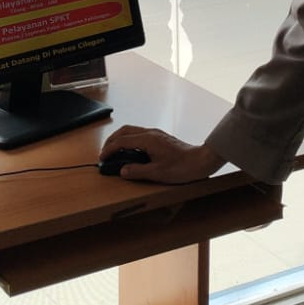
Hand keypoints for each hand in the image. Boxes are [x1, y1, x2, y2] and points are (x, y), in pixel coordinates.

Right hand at [99, 125, 222, 184]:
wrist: (201, 160)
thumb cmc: (182, 167)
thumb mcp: (158, 173)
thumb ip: (138, 171)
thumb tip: (122, 170)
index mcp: (148, 140)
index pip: (122, 141)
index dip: (109, 150)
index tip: (102, 158)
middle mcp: (151, 133)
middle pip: (124, 131)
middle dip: (112, 140)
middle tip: (105, 153)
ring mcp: (156, 134)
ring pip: (132, 131)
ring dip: (120, 139)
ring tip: (114, 152)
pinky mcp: (160, 137)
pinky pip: (139, 134)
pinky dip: (130, 140)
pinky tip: (130, 151)